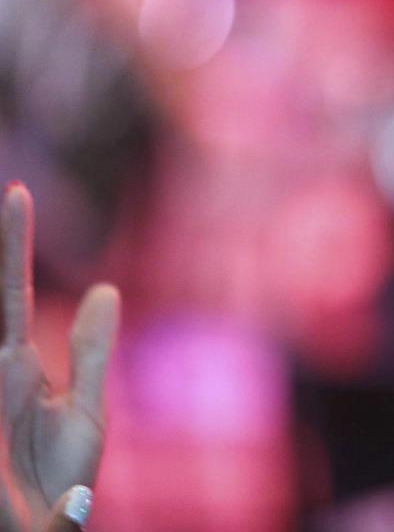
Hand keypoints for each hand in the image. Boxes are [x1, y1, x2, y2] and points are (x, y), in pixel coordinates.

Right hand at [0, 184, 119, 530]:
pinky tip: (7, 344)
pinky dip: (2, 331)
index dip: (11, 242)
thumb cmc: (59, 482)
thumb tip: (106, 287)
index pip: (11, 290)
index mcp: (13, 365)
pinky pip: (0, 353)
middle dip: (1, 245)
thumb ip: (90, 351)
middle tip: (10, 187)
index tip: (16, 191)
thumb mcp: (83, 411)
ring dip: (1, 278)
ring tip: (6, 207)